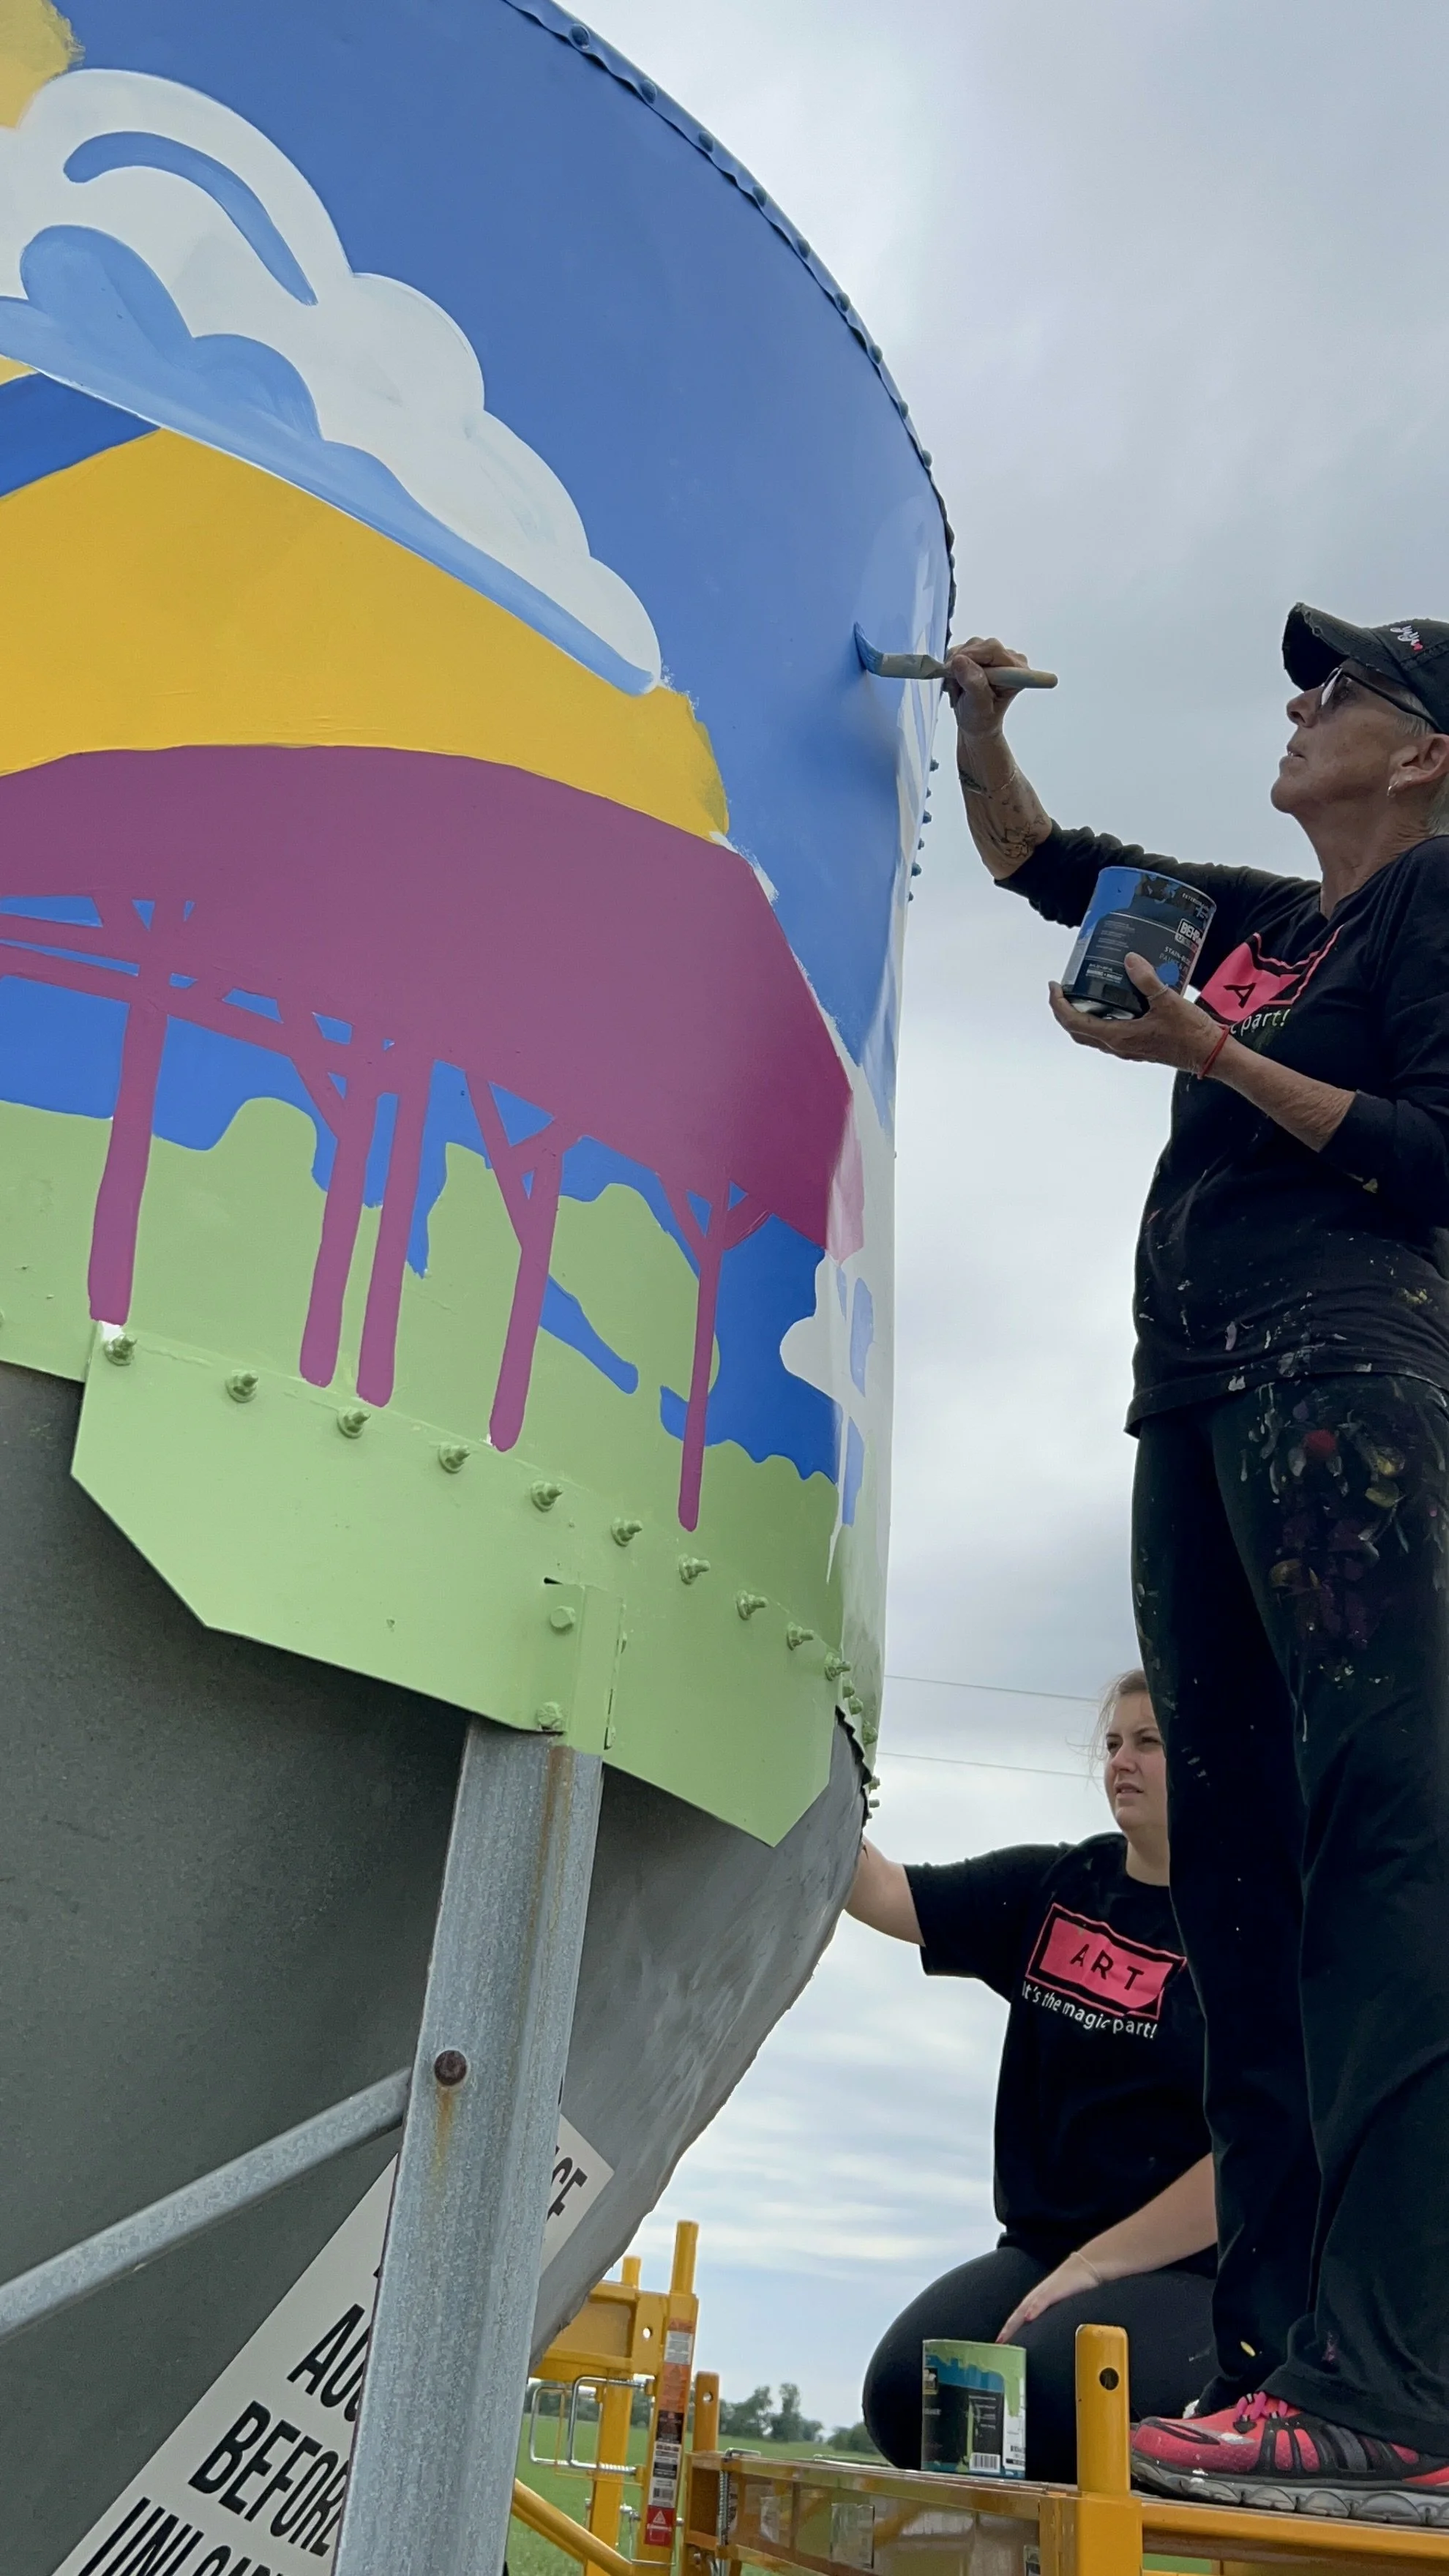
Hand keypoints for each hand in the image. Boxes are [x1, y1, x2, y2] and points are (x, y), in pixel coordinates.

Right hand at [945, 636, 1028, 752]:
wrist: (976, 723)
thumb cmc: (982, 719)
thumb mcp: (978, 707)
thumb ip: (973, 683)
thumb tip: (960, 660)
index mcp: (1015, 670)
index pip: (993, 650)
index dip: (971, 656)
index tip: (954, 671)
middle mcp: (1008, 658)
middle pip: (979, 645)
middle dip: (961, 664)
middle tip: (956, 685)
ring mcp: (993, 655)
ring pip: (967, 647)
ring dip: (955, 667)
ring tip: (959, 687)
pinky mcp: (980, 653)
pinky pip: (960, 650)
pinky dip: (953, 665)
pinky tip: (957, 680)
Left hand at [996, 2249, 1103, 2344]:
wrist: (1085, 2267)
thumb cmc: (1073, 2287)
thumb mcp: (1061, 2305)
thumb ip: (1053, 2316)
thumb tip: (1050, 2334)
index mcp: (1036, 2302)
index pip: (1018, 2319)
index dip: (1009, 2332)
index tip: (999, 2346)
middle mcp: (1036, 2297)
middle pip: (1017, 2316)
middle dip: (1007, 2331)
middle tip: (997, 2344)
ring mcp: (1044, 2292)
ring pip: (1024, 2309)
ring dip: (1014, 2323)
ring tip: (1005, 2336)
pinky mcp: (1055, 2289)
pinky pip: (1042, 2300)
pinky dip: (1034, 2308)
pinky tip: (1028, 2317)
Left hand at [1048, 953, 1225, 1074]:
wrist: (1210, 1054)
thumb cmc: (1191, 1033)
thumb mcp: (1168, 1001)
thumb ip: (1147, 979)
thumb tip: (1129, 960)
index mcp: (1119, 1037)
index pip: (1075, 1022)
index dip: (1059, 1005)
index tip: (1055, 987)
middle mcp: (1118, 1046)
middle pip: (1077, 1031)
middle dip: (1063, 1011)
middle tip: (1061, 990)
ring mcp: (1127, 1048)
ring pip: (1091, 1035)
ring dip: (1079, 1017)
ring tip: (1081, 994)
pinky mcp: (1137, 1047)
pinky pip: (1108, 1034)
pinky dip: (1098, 1020)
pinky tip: (1110, 1003)